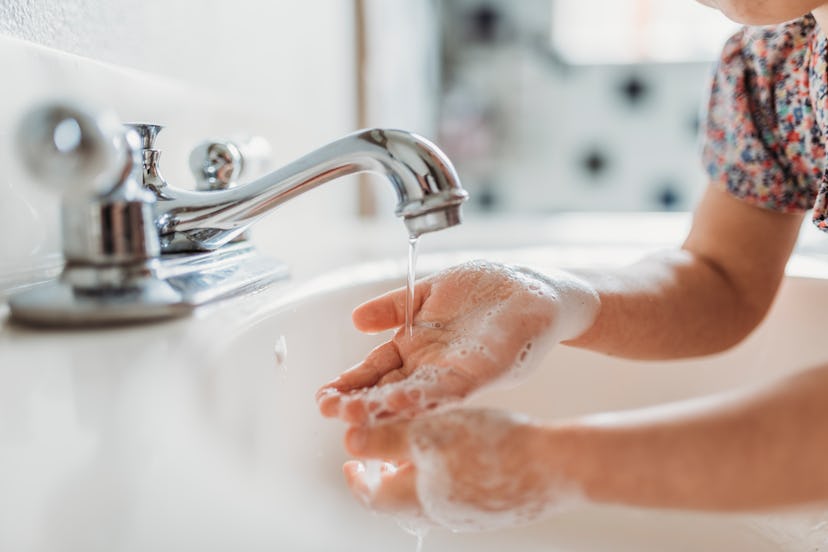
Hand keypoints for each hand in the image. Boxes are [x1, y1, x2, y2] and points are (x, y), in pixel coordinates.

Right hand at [316, 260, 598, 424]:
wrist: (533, 288)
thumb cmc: (485, 289)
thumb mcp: (428, 293)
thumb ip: (394, 307)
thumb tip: (355, 319)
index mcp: (416, 347)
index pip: (376, 370)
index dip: (350, 382)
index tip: (322, 396)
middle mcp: (432, 366)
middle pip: (390, 389)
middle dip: (360, 401)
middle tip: (329, 411)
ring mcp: (457, 372)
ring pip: (417, 395)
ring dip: (387, 406)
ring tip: (357, 414)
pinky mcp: (485, 371)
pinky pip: (453, 387)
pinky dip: (428, 395)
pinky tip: (404, 400)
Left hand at [341, 408, 582, 530]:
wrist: (553, 467)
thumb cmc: (489, 448)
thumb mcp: (427, 434)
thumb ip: (385, 439)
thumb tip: (348, 441)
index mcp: (417, 498)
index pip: (373, 496)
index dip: (357, 478)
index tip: (350, 464)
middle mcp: (441, 513)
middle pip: (399, 500)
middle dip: (386, 475)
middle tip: (383, 455)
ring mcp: (470, 514)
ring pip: (429, 497)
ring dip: (416, 475)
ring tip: (421, 449)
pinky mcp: (495, 508)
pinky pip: (458, 494)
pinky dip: (445, 475)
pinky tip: (461, 452)